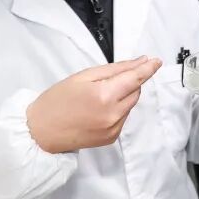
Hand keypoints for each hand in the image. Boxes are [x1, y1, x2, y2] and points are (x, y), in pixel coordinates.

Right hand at [26, 56, 161, 153]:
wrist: (40, 131)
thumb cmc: (57, 100)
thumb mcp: (84, 77)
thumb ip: (115, 69)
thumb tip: (140, 62)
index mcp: (105, 95)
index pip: (136, 79)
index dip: (148, 69)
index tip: (157, 61)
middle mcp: (113, 114)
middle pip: (135, 91)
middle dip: (129, 82)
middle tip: (107, 80)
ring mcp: (113, 128)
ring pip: (130, 104)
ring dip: (123, 96)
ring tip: (98, 97)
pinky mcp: (112, 138)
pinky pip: (123, 117)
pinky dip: (117, 110)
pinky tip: (98, 110)